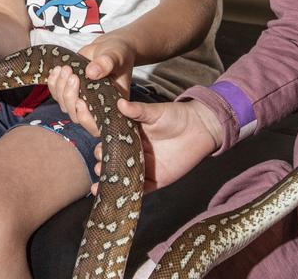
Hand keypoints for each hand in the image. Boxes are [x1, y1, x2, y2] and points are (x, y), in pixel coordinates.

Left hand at [47, 33, 135, 134]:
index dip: (86, 119)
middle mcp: (96, 107)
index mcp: (112, 104)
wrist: (107, 48)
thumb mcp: (115, 55)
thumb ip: (106, 63)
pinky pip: (57, 95)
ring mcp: (82, 100)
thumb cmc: (117, 53)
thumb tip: (91, 72)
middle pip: (76, 116)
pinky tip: (56, 70)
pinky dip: (53, 84)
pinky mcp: (71, 92)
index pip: (97, 124)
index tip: (81, 101)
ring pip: (65, 106)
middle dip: (70, 97)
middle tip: (72, 75)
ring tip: (65, 69)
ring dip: (61, 88)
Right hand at [91, 98, 219, 194]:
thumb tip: (119, 103)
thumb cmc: (175, 116)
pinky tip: (117, 194)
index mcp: (130, 135)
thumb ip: (138, 111)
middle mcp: (133, 153)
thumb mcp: (155, 112)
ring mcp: (143, 168)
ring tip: (100, 184)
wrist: (200, 128)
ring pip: (122, 177)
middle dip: (103, 164)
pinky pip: (140, 189)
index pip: (110, 142)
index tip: (97, 149)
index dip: (101, 146)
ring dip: (110, 181)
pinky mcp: (155, 180)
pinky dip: (128, 193)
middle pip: (113, 161)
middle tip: (100, 165)